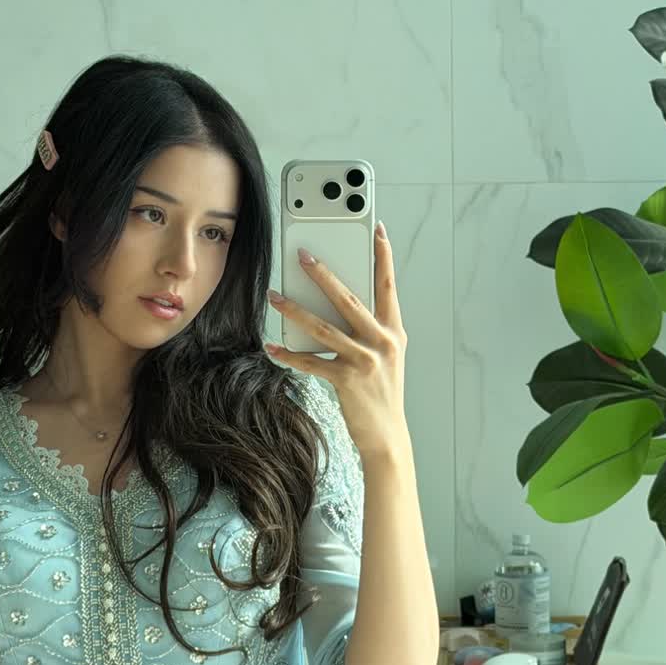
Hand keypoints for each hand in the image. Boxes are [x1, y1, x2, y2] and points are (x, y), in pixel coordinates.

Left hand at [264, 223, 410, 462]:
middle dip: (323, 274)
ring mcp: (365, 361)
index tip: (377, 228)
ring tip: (274, 296)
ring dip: (294, 309)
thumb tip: (337, 303)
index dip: (383, 256)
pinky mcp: (347, 380)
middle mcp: (382, 341)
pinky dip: (288, 354)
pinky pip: (310, 362)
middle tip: (302, 255)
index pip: (388, 285)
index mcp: (393, 330)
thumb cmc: (382, 391)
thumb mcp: (386, 355)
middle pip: (348, 299)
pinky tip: (272, 346)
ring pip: (323, 327)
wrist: (387, 435)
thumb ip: (369, 329)